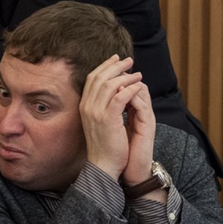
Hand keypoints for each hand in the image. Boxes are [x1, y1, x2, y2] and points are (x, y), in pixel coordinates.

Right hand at [79, 55, 155, 183]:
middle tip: (129, 60)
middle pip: (100, 77)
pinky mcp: (108, 119)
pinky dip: (129, 88)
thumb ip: (102, 104)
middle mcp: (87, 106)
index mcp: (84, 105)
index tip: (116, 59)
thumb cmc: (105, 144)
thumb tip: (114, 88)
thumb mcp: (99, 120)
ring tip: (137, 74)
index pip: (92, 78)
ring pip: (109, 84)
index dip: (104, 66)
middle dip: (115, 66)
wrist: (103, 165)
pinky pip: (119, 97)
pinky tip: (138, 86)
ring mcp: (95, 112)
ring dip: (125, 76)